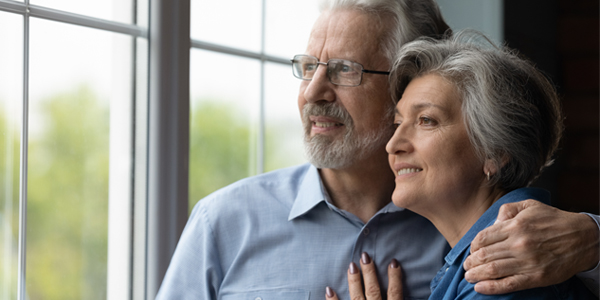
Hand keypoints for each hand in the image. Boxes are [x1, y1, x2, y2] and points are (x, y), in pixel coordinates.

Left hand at [326, 253, 402, 299]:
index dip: (395, 277)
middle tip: (365, 256)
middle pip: (373, 290)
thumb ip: (398, 298)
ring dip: (354, 281)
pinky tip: (329, 289)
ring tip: (351, 265)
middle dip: (369, 272)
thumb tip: (407, 298)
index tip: (393, 262)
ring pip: (357, 297)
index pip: (395, 293)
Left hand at [463, 199, 599, 293]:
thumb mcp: (530, 206)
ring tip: (469, 276)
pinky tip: (480, 288)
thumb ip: (508, 210)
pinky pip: (508, 284)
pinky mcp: (535, 277)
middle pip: (484, 255)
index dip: (473, 246)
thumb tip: (493, 222)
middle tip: (467, 266)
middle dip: (471, 262)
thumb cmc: (554, 221)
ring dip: (476, 274)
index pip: (483, 238)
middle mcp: (518, 243)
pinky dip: (491, 287)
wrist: (584, 238)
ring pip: (492, 269)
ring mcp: (526, 261)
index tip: (472, 251)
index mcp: (515, 226)